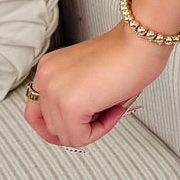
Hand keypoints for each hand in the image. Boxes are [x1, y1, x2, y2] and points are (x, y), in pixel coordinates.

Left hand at [23, 25, 171, 146]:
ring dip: (93, 128)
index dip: (63, 124)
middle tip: (103, 111)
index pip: (38, 113)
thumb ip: (74, 97)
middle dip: (81, 126)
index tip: (80, 125)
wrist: (142, 41)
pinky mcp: (70, 105)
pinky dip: (101, 130)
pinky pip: (80, 138)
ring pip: (66, 136)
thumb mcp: (88, 76)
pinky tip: (113, 109)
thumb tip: (75, 126)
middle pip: (51, 128)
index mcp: (48, 69)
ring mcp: (55, 91)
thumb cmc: (127, 53)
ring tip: (111, 105)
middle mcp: (46, 78)